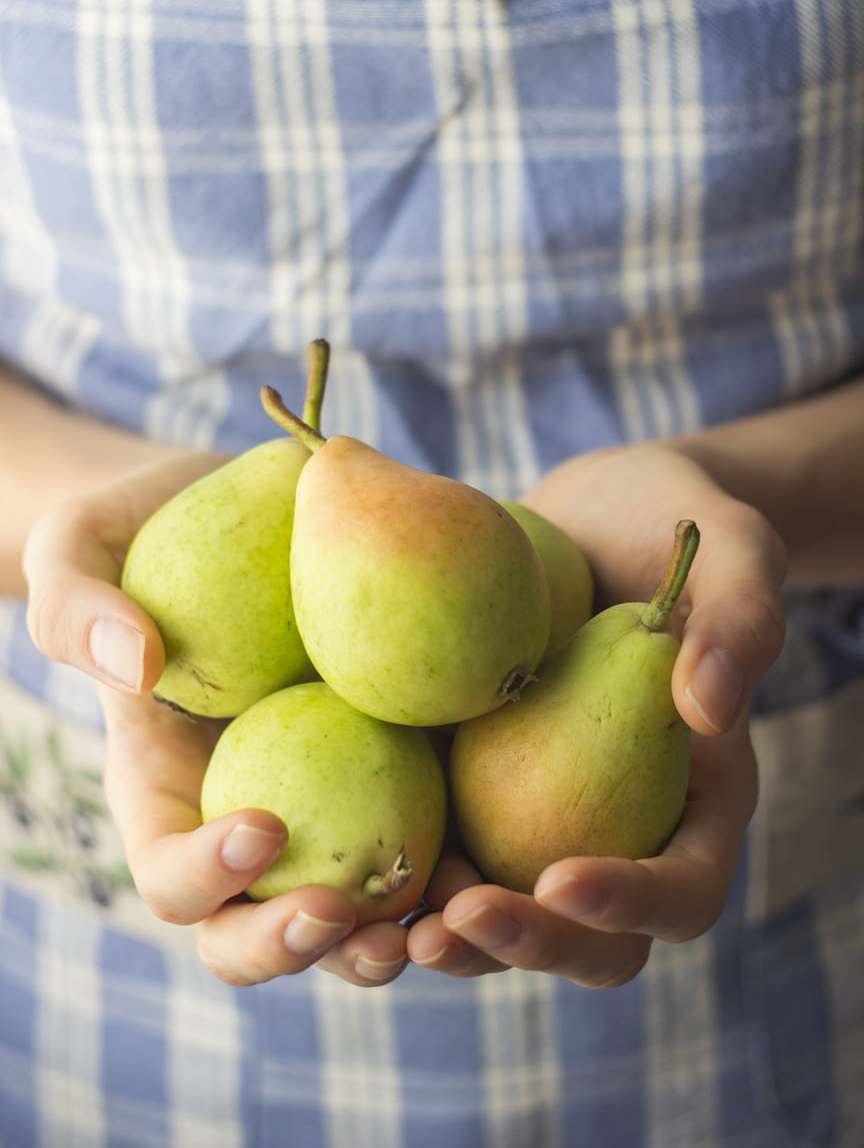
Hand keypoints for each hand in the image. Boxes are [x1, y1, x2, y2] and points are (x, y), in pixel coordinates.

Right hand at [23, 456, 411, 986]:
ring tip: (436, 921)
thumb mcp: (79, 550)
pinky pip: (419, 838)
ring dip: (384, 940)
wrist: (244, 509)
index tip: (265, 825)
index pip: (170, 876)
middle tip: (343, 912)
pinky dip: (450, 866)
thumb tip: (135, 662)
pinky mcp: (390, 772)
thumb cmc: (141, 532)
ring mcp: (320, 805)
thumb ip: (77, 607)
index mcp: (162, 796)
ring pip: (347, 915)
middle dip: (293, 945)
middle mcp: (239, 820)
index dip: (207, 877)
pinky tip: (490, 855)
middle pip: (252, 932)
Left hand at [405, 442, 786, 982]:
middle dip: (526, 943)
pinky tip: (338, 864)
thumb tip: (710, 708)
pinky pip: (438, 851)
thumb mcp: (732, 549)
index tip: (561, 877)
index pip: (684, 890)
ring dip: (451, 939)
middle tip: (458, 917)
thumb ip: (740, 619)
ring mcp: (539, 820)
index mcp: (697, 804)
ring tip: (386, 925)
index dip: (631, 904)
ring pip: (503, 918)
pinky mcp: (470, 790)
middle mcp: (619, 832)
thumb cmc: (666, 523)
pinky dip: (396, 872)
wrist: (581, 514)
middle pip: (592, 943)